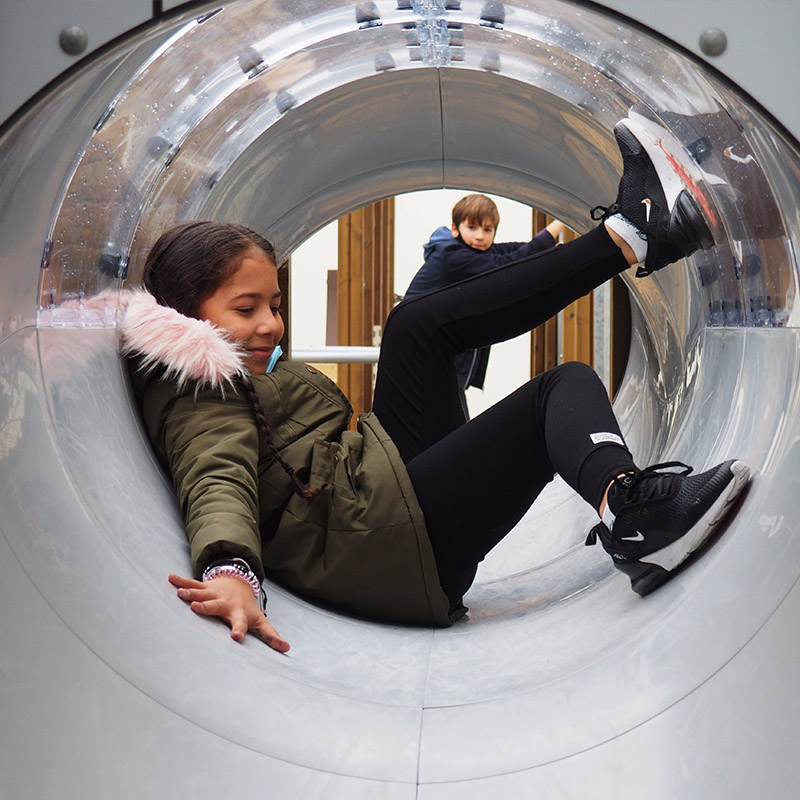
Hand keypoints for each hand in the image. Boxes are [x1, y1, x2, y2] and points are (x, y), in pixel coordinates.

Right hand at [169, 573, 289, 652]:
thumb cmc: (247, 608)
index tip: (236, 637)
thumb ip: (271, 635)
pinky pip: (192, 584)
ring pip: (201, 594)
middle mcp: (225, 603)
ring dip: (191, 594)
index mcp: (238, 614)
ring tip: (180, 594)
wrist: (240, 583)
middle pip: (215, 606)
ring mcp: (214, 594)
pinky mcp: (205, 588)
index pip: (240, 623)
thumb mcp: (259, 621)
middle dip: (207, 607)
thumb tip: (287, 648)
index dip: (239, 630)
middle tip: (197, 608)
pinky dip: (181, 581)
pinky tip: (170, 578)